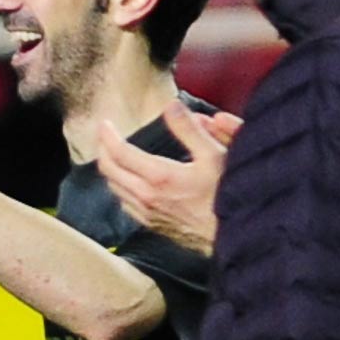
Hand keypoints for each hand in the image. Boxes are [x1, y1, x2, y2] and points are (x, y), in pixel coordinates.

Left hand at [95, 100, 240, 254]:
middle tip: (104, 136)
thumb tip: (171, 106)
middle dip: (103, 149)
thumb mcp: (214, 155)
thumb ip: (190, 129)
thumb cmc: (228, 194)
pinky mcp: (152, 224)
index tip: (104, 123)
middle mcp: (146, 196)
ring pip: (115, 188)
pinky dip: (121, 187)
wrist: (236, 232)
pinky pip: (126, 203)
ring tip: (113, 154)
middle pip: (109, 170)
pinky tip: (128, 180)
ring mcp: (147, 213)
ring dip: (110, 169)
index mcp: (159, 176)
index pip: (119, 152)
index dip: (108, 135)